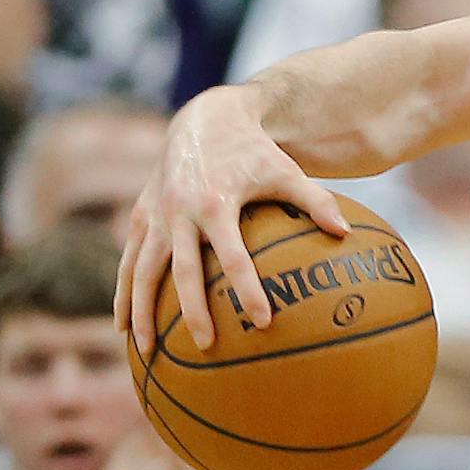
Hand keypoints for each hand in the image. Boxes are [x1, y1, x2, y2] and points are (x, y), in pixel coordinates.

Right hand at [115, 84, 348, 355]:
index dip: (248, 290)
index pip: (233, 257)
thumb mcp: (287, 172)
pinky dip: (122, 293)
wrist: (205, 120)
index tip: (263, 322)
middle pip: (181, 272)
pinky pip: (128, 260)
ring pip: (142, 271)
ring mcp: (155, 215)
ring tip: (145, 349)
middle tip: (205, 345)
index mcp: (216, 204)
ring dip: (141, 310)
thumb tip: (347, 232)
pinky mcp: (140, 216)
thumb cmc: (254, 151)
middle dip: (191, 310)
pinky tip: (122, 325)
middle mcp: (179, 212)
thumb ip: (316, 201)